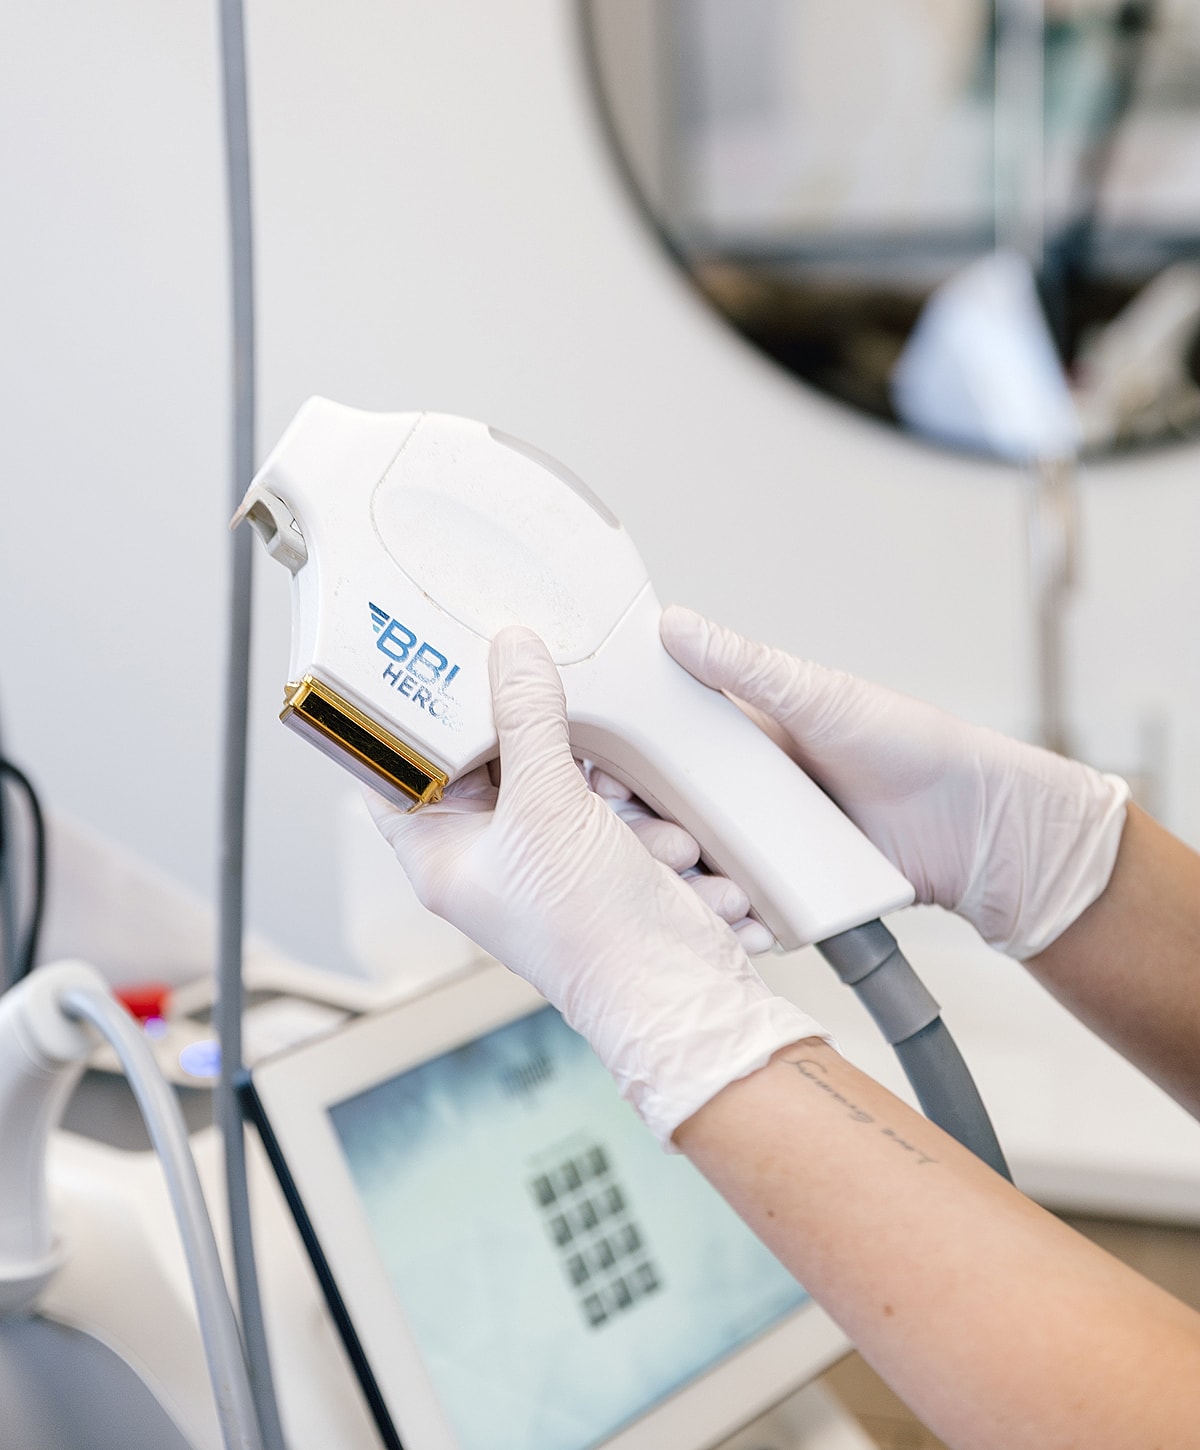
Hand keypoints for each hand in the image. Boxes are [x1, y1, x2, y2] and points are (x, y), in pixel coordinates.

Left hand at [365, 626, 828, 1143]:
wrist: (679, 990)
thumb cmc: (589, 935)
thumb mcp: (547, 807)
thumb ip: (528, 719)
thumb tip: (513, 651)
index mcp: (440, 853)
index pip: (400, 771)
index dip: (413, 720)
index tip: (439, 664)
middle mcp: (486, 852)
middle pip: (489, 760)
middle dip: (537, 739)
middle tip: (545, 686)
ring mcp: (546, 853)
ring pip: (562, 773)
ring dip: (604, 785)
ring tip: (625, 811)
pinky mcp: (600, 852)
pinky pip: (611, 799)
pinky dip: (638, 813)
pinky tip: (665, 846)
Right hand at [660, 606, 1129, 960]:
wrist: (979, 824)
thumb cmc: (909, 745)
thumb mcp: (819, 696)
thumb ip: (745, 666)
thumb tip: (675, 624)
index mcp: (731, 744)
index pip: (651, 754)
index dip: (616, 768)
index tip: (600, 776)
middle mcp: (734, 800)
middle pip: (658, 821)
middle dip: (644, 836)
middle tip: (664, 842)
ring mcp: (756, 853)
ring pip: (691, 877)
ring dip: (684, 888)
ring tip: (706, 885)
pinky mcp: (783, 899)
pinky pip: (739, 920)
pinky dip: (731, 926)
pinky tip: (737, 924)